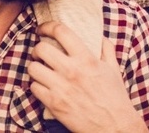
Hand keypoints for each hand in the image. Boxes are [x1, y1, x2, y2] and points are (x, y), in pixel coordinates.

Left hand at [29, 21, 145, 132]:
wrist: (115, 127)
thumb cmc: (115, 98)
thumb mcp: (113, 69)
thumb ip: (106, 49)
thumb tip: (100, 36)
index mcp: (86, 58)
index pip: (60, 31)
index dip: (47, 26)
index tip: (43, 29)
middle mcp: (71, 71)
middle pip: (40, 48)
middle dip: (38, 48)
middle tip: (40, 52)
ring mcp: (61, 88)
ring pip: (33, 68)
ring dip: (35, 67)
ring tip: (40, 69)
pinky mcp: (54, 104)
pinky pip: (34, 87)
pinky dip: (36, 85)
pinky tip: (43, 86)